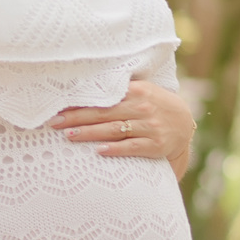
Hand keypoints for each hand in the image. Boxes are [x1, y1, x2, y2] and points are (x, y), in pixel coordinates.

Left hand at [50, 81, 194, 173]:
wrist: (185, 124)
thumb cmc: (154, 105)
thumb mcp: (142, 91)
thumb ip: (119, 91)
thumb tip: (82, 88)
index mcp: (137, 91)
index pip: (103, 97)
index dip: (80, 102)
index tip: (59, 106)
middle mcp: (143, 107)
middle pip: (104, 113)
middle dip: (77, 118)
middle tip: (54, 122)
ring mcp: (150, 127)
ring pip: (114, 130)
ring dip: (89, 133)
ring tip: (69, 136)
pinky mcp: (155, 145)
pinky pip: (131, 147)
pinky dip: (115, 148)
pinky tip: (99, 151)